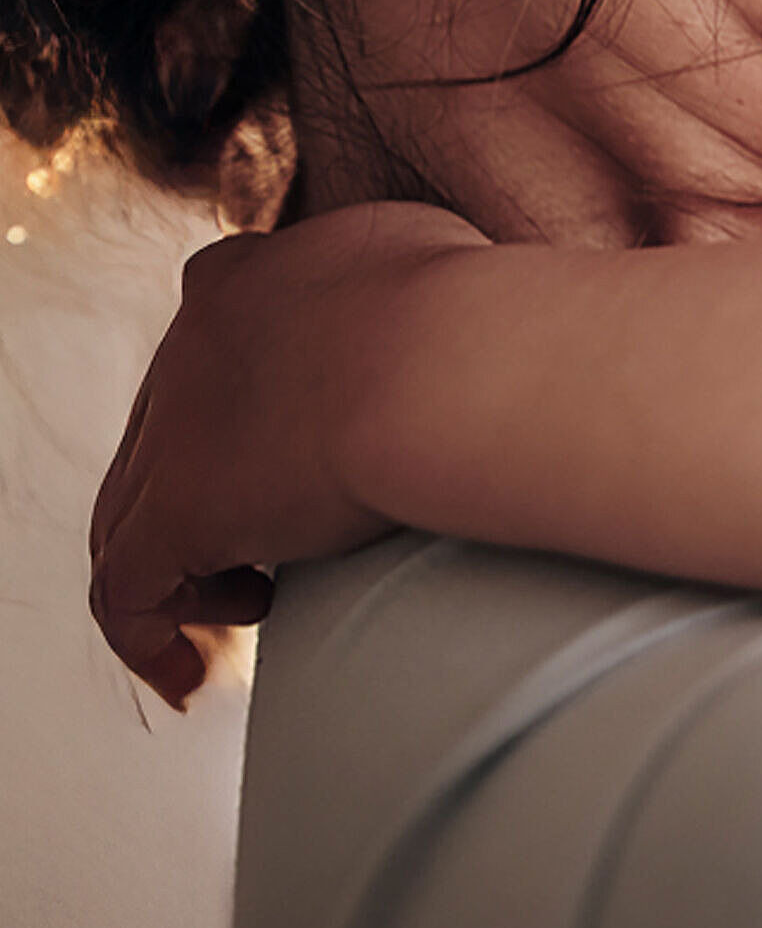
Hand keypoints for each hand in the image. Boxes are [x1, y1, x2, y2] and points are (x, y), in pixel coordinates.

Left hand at [88, 202, 488, 707]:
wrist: (449, 357)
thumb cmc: (470, 307)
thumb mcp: (426, 258)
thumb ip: (393, 285)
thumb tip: (426, 318)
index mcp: (243, 277)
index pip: (209, 339)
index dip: (234, 401)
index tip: (278, 442)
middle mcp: (190, 346)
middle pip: (162, 432)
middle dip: (205, 487)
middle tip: (263, 536)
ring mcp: (172, 430)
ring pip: (126, 515)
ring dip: (180, 566)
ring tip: (244, 603)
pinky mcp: (177, 513)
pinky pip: (124, 592)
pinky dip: (148, 634)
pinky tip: (193, 669)